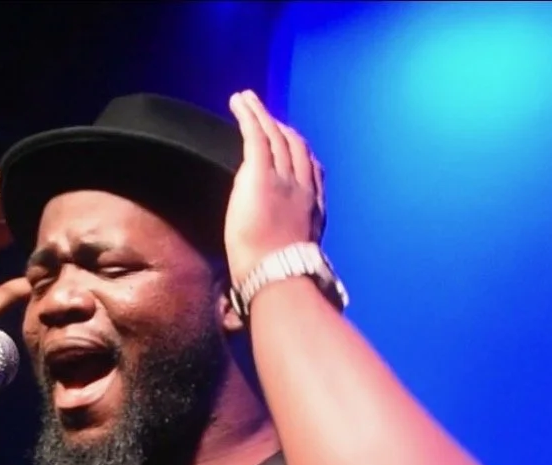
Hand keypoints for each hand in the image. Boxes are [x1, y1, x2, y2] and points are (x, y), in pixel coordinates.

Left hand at [224, 90, 325, 285]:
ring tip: (247, 100)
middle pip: (295, 148)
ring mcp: (283, 179)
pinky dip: (249, 116)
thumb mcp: (293, 257)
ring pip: (275, 136)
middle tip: (267, 117)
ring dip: (261, 114)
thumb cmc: (279, 278)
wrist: (276, 276)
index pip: (310, 171)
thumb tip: (277, 253)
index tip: (292, 144)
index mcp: (312, 209)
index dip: (301, 154)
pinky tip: (239, 103)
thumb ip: (289, 243)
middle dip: (281, 128)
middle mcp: (302, 188)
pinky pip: (256, 136)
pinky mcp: (260, 175)